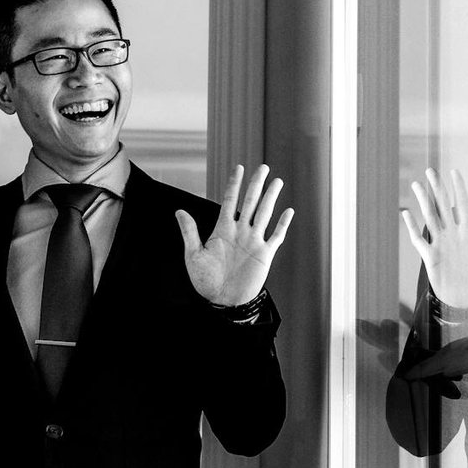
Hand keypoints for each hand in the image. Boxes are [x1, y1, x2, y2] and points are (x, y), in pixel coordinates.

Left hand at [176, 164, 293, 306]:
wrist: (222, 300)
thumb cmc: (206, 280)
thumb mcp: (193, 255)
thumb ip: (190, 232)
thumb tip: (179, 211)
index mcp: (223, 229)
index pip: (230, 200)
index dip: (234, 184)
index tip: (239, 167)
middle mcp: (240, 231)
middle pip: (251, 201)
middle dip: (256, 184)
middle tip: (263, 167)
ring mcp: (254, 241)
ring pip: (265, 213)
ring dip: (271, 197)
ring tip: (277, 182)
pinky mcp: (265, 254)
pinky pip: (276, 236)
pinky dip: (282, 224)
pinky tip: (288, 211)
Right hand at [400, 167, 467, 308]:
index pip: (462, 204)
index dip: (459, 188)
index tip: (455, 171)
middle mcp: (453, 235)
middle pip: (443, 206)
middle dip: (437, 188)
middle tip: (430, 170)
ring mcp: (440, 245)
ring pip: (430, 218)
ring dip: (423, 201)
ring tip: (416, 185)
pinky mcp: (431, 258)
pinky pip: (419, 240)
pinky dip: (412, 227)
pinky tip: (406, 213)